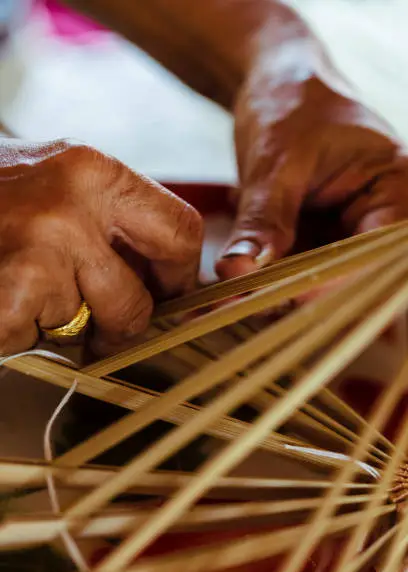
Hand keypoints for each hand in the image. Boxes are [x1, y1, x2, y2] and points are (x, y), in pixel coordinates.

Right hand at [0, 138, 201, 354]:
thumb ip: (111, 220)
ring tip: (22, 289)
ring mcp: (37, 252)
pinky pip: (35, 342)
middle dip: (123, 325)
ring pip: (85, 329)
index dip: (177, 276)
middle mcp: (72, 206)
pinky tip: (0, 301)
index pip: (180, 231)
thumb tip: (165, 278)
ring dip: (59, 327)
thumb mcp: (58, 183)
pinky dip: (18, 335)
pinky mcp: (8, 296)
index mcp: (95, 171)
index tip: (164, 295)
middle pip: (139, 300)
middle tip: (101, 326)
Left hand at [216, 76, 407, 279]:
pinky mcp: (317, 236)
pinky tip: (231, 275)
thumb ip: (262, 219)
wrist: (278, 85)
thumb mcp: (276, 161)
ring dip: (271, 290)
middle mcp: (376, 217)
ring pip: (314, 278)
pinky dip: (263, 275)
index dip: (331, 281)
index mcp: (393, 188)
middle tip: (243, 301)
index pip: (372, 251)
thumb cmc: (291, 103)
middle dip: (294, 292)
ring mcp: (345, 230)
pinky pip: (293, 268)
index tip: (283, 297)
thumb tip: (239, 271)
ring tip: (227, 294)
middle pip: (345, 273)